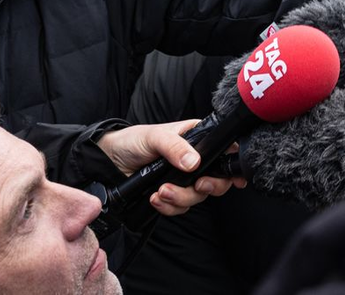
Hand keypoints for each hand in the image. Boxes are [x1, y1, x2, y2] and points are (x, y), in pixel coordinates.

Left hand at [97, 120, 245, 214]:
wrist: (109, 162)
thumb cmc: (133, 140)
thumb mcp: (155, 137)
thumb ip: (175, 147)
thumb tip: (194, 162)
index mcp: (196, 138)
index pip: (223, 151)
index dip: (233, 166)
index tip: (236, 179)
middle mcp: (194, 159)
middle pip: (215, 179)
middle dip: (208, 187)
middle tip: (196, 187)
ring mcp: (183, 179)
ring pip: (197, 197)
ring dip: (181, 199)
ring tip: (161, 192)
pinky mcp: (171, 194)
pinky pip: (179, 208)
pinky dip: (168, 207)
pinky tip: (155, 199)